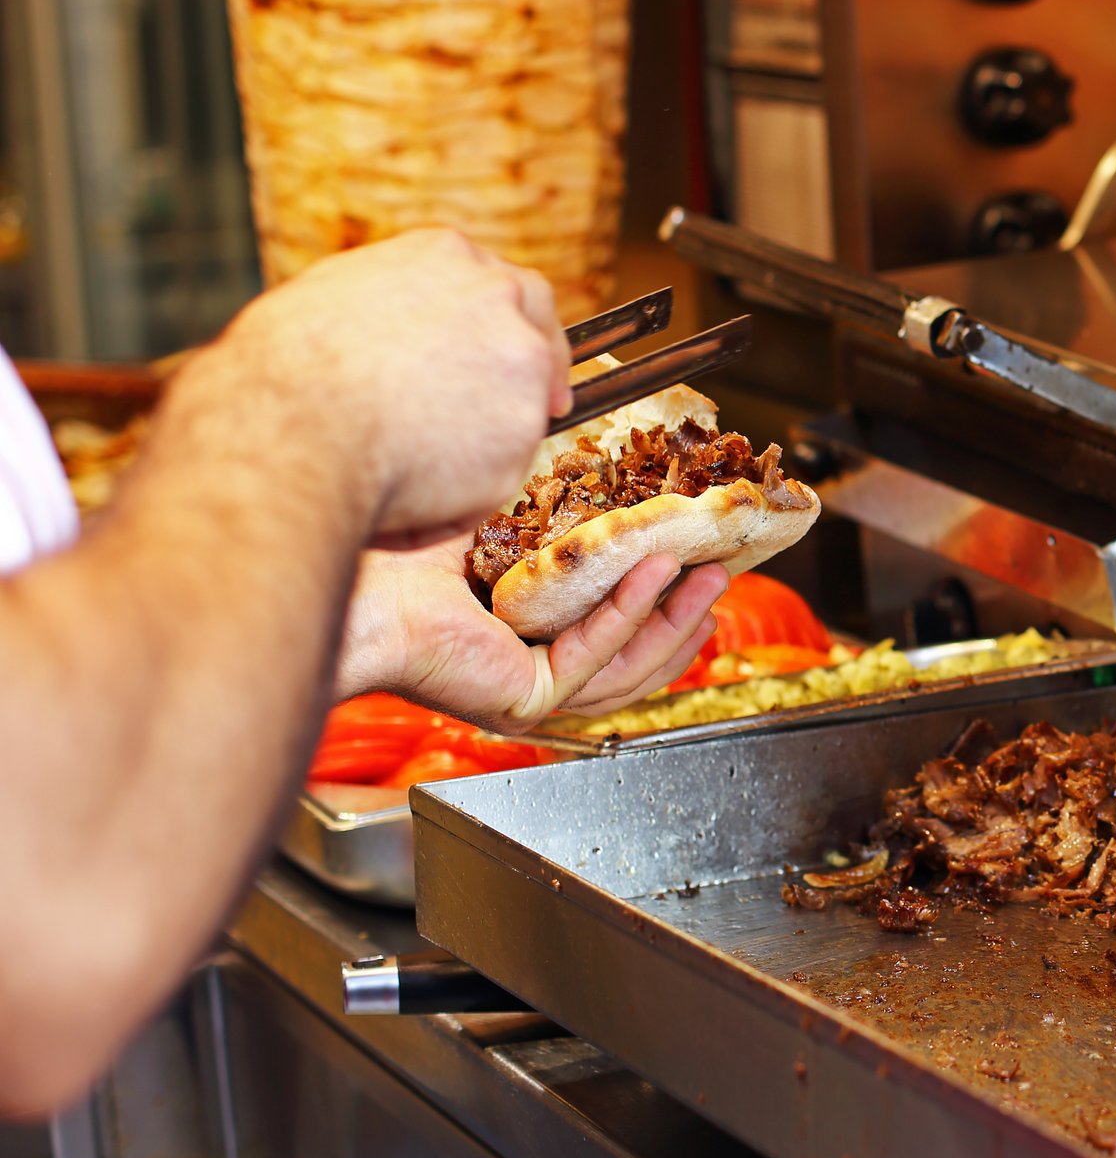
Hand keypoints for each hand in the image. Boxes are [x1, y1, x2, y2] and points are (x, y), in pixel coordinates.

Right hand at [198, 229, 573, 539]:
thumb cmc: (281, 372)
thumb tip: (381, 336)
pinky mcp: (523, 425)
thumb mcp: (323, 303)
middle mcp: (495, 295)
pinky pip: (500, 472)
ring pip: (521, 402)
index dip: (500, 320)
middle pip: (536, 317)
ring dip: (486, 440)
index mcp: (443, 255)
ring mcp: (519, 358)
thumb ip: (380, 307)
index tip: (500, 352)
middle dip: (540, 359)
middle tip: (543, 402)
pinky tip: (411, 500)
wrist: (290, 427)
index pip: (494, 279)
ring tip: (412, 476)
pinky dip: (464, 496)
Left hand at [335, 538, 729, 732]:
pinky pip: (593, 657)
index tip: (699, 568)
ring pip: (626, 669)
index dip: (663, 606)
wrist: (354, 574)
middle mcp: (525, 672)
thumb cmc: (402, 546)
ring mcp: (525, 691)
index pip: (611, 634)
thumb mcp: (503, 518)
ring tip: (707, 576)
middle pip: (634, 661)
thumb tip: (599, 460)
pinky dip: (629, 614)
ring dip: (673, 621)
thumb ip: (556, 509)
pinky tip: (655, 574)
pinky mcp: (522, 697)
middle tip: (721, 573)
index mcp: (521, 638)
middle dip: (685, 618)